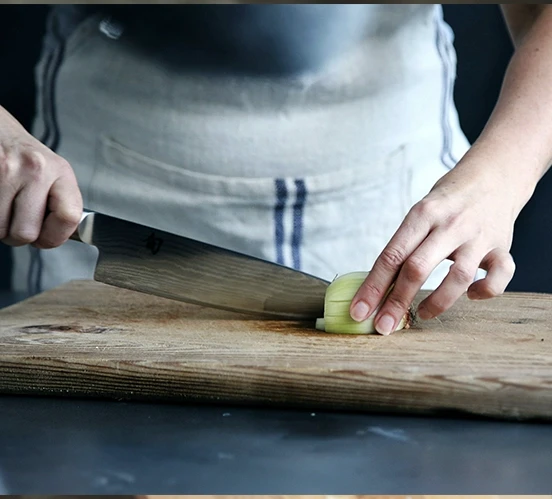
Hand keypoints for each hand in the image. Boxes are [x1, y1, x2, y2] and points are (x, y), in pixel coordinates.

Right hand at [0, 106, 81, 248]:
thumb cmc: (24, 156)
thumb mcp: (53, 174)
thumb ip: (60, 205)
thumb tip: (55, 238)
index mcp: (60, 171)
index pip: (69, 217)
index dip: (55, 237)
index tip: (45, 238)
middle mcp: (35, 168)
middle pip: (26, 232)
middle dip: (18, 235)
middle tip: (16, 222)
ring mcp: (5, 169)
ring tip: (3, 208)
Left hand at [349, 147, 527, 334]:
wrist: (493, 176)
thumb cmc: (446, 202)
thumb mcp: (420, 213)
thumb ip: (405, 246)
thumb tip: (376, 288)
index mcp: (422, 214)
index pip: (391, 255)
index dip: (373, 287)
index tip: (359, 311)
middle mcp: (449, 225)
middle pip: (417, 268)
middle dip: (396, 302)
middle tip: (383, 327)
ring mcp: (478, 236)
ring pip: (457, 277)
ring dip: (437, 303)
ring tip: (422, 314)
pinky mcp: (502, 246)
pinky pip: (499, 276)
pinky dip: (485, 291)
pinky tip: (471, 295)